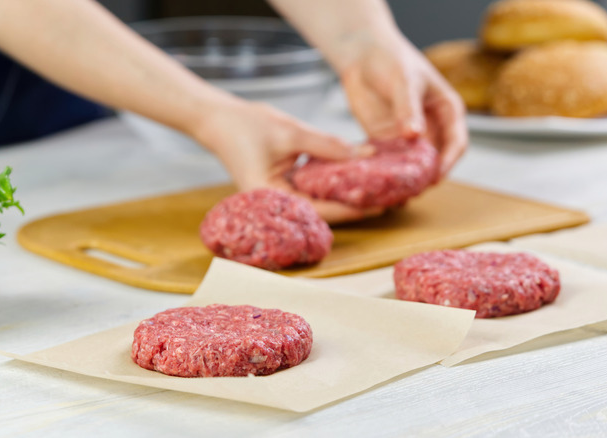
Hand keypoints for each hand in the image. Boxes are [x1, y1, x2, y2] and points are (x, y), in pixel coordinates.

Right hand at [192, 99, 382, 223]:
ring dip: (348, 193)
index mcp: (272, 198)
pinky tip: (357, 174)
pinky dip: (334, 182)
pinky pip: (314, 188)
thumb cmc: (244, 125)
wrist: (216, 118)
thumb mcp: (291, 131)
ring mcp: (281, 194)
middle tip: (390, 198)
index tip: (381, 203)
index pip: (321, 210)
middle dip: (356, 204)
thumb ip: (328, 145)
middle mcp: (277, 203)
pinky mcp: (285, 184)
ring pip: (322, 200)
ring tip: (381, 188)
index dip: (353, 207)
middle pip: (324, 211)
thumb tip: (365, 155)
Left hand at [339, 36, 467, 177]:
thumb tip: (415, 135)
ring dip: (406, 180)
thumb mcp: (404, 81)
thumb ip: (408, 108)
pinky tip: (377, 185)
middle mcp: (431, 128)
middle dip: (426, 177)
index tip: (436, 175)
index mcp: (447, 111)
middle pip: (435, 160)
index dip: (449, 161)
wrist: (363, 55)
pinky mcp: (385, 141)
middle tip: (414, 191)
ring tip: (395, 194)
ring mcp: (408, 137)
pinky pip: (389, 163)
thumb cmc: (392, 60)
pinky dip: (386, 174)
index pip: (456, 143)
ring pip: (413, 166)